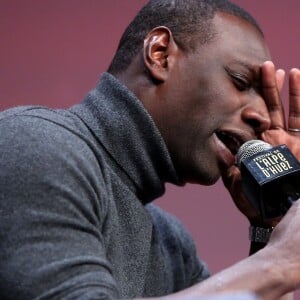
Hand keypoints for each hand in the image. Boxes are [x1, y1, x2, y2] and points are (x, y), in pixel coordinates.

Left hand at [222, 62, 299, 226]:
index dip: (251, 102)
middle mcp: (274, 140)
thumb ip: (227, 167)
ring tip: (288, 72)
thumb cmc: (255, 201)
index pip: (253, 118)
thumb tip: (218, 150)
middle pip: (271, 108)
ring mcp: (291, 142)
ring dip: (290, 92)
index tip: (246, 85)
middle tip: (264, 66)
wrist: (277, 213)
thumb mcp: (236, 183)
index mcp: (256, 145)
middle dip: (269, 88)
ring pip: (291, 112)